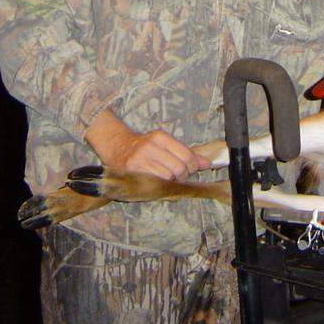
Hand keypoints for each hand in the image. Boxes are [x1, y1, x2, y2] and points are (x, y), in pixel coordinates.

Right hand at [86, 111, 210, 180]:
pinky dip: (160, 185)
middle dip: (183, 175)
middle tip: (178, 176)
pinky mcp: (133, 172)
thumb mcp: (165, 144)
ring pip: (168, 177)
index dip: (193, 166)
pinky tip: (157, 182)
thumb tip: (207, 163)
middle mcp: (150, 146)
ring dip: (171, 182)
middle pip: (179, 168)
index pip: (187, 155)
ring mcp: (140, 160)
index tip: (191, 169)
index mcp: (160, 137)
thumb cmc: (145, 147)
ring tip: (167, 178)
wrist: (117, 147)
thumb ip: (186, 153)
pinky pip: (154, 183)